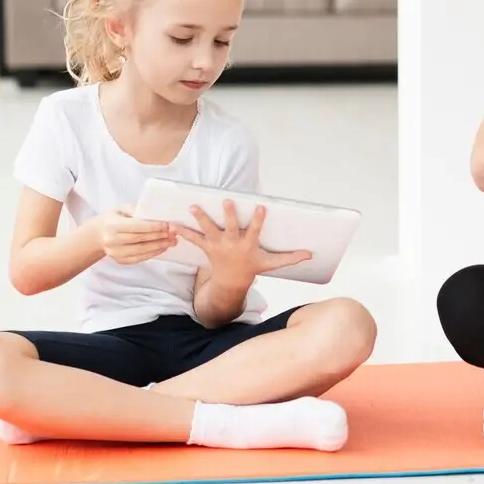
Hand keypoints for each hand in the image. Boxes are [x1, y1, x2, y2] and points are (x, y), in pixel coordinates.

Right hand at [89, 206, 176, 264]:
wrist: (98, 234)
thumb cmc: (114, 218)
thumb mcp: (122, 209)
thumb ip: (137, 210)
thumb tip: (157, 214)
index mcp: (112, 225)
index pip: (136, 227)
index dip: (153, 226)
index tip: (167, 225)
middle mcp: (111, 240)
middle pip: (140, 239)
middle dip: (159, 236)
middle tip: (174, 233)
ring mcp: (115, 253)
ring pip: (141, 250)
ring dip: (159, 246)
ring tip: (172, 241)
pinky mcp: (120, 260)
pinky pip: (139, 258)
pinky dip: (153, 253)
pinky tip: (163, 248)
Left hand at [180, 200, 310, 285]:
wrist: (231, 282)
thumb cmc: (252, 268)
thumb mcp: (271, 264)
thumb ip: (290, 258)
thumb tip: (310, 254)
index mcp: (248, 246)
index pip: (255, 231)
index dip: (259, 219)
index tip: (262, 207)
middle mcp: (232, 245)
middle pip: (231, 228)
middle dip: (229, 215)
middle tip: (227, 201)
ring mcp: (218, 246)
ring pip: (209, 230)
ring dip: (200, 219)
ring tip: (193, 206)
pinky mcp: (207, 247)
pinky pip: (194, 239)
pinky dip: (183, 232)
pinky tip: (173, 224)